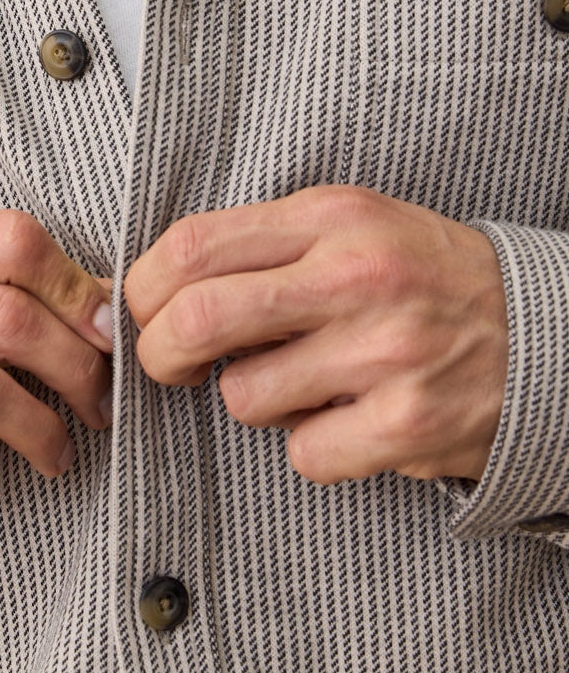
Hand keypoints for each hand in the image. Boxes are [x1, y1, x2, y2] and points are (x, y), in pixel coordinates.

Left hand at [122, 185, 508, 485]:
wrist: (546, 331)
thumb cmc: (422, 278)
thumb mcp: (351, 226)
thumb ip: (261, 245)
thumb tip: (152, 292)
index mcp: (331, 217)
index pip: (191, 245)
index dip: (143, 287)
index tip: (144, 312)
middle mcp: (356, 278)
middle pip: (199, 319)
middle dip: (160, 354)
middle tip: (171, 367)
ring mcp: (384, 353)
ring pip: (244, 397)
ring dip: (254, 402)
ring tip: (305, 384)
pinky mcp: (407, 424)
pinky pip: (302, 454)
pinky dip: (312, 447)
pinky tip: (350, 419)